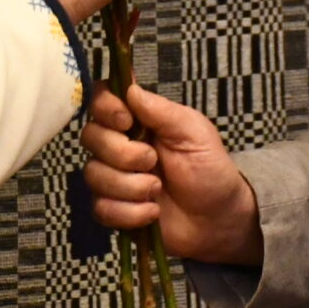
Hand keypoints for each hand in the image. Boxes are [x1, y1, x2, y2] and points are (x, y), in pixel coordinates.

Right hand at [81, 84, 262, 263]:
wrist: (218, 218)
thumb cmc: (210, 169)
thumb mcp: (195, 133)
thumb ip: (161, 111)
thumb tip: (130, 89)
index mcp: (138, 121)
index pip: (102, 100)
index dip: (105, 108)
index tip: (126, 121)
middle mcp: (119, 146)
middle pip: (90, 137)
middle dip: (123, 153)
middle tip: (153, 161)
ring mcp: (114, 178)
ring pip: (94, 175)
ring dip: (130, 186)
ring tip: (157, 190)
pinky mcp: (114, 209)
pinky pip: (101, 208)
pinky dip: (130, 212)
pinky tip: (152, 210)